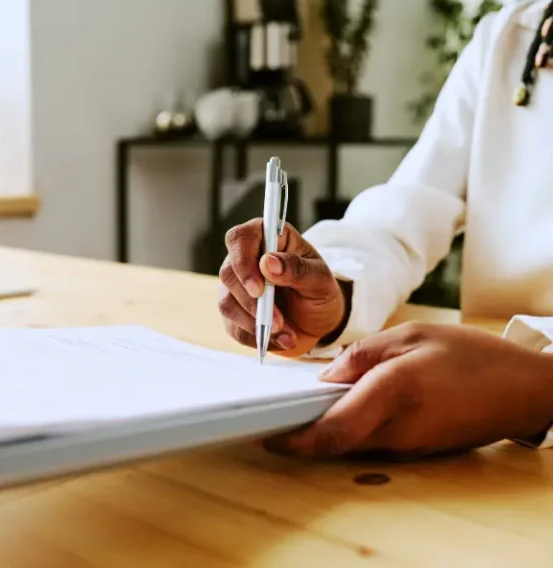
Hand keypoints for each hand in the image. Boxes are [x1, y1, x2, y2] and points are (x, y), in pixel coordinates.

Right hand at [218, 219, 347, 354]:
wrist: (319, 321)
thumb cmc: (320, 291)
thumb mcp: (321, 279)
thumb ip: (297, 268)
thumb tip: (268, 262)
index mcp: (267, 239)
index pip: (240, 238)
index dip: (242, 261)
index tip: (259, 288)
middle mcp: (246, 260)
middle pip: (228, 274)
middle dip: (252, 302)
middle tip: (278, 321)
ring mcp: (236, 287)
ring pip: (227, 303)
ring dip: (255, 323)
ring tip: (286, 334)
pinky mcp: (235, 313)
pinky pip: (234, 328)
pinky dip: (256, 337)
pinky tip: (279, 340)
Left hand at [265, 323, 552, 459]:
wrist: (522, 390)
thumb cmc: (471, 355)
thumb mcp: (412, 335)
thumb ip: (362, 355)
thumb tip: (323, 378)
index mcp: (393, 393)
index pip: (330, 431)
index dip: (293, 440)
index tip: (265, 433)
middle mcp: (397, 429)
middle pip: (334, 442)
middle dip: (301, 434)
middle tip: (275, 416)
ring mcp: (408, 447)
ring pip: (351, 444)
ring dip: (325, 430)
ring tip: (305, 405)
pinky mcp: (416, 452)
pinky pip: (372, 442)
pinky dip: (350, 428)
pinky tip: (346, 407)